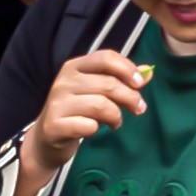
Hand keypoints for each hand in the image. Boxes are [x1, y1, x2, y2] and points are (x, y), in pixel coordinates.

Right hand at [10, 49, 149, 195]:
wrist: (46, 138)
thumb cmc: (76, 111)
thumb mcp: (97, 91)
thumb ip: (121, 80)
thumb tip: (148, 71)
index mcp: (74, 67)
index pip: (105, 57)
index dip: (127, 69)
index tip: (140, 84)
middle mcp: (63, 81)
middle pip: (109, 84)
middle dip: (131, 98)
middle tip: (138, 109)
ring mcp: (57, 103)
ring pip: (101, 105)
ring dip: (116, 116)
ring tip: (116, 123)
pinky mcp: (55, 125)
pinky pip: (88, 125)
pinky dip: (97, 130)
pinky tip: (94, 130)